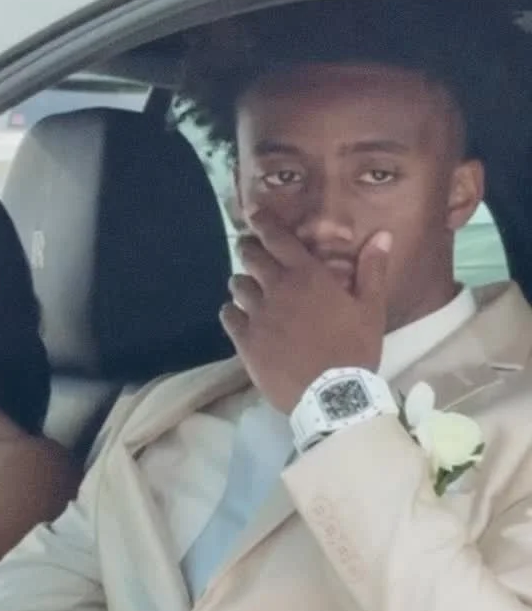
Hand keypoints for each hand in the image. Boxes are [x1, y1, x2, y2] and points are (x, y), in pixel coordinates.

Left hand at [220, 210, 391, 411]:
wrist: (332, 396)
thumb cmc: (355, 350)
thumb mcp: (371, 309)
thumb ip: (372, 270)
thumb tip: (381, 235)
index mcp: (308, 275)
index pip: (277, 237)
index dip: (262, 222)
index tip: (254, 215)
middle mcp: (278, 288)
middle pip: (250, 257)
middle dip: (248, 250)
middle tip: (249, 251)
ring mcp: (258, 315)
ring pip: (237, 285)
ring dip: (242, 283)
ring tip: (247, 288)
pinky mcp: (246, 341)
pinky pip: (228, 316)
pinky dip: (231, 312)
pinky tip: (238, 316)